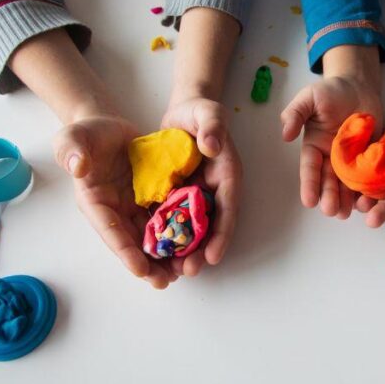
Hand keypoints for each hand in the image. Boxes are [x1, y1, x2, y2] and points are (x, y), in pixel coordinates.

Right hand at [53, 113, 178, 288]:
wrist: (105, 129)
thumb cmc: (86, 135)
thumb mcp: (73, 139)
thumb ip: (72, 151)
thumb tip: (77, 166)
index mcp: (94, 202)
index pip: (110, 230)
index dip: (125, 251)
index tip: (140, 269)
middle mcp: (114, 211)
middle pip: (131, 242)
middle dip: (148, 264)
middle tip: (164, 282)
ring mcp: (132, 207)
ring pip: (149, 236)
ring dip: (164, 255)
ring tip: (181, 272)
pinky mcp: (148, 199)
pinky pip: (163, 218)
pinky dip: (175, 232)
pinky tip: (191, 246)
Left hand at [161, 97, 242, 276]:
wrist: (183, 113)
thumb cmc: (198, 111)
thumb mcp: (207, 112)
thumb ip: (212, 126)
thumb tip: (212, 145)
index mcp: (227, 174)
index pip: (227, 208)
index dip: (221, 233)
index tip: (213, 255)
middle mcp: (216, 189)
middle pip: (212, 225)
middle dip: (202, 250)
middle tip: (189, 270)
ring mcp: (199, 194)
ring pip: (194, 228)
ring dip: (186, 250)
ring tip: (172, 271)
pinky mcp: (181, 195)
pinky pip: (177, 219)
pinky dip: (170, 235)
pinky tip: (157, 252)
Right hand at [281, 45, 382, 218]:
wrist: (359, 86)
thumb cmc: (331, 90)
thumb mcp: (309, 97)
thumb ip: (295, 113)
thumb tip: (285, 134)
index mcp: (314, 147)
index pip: (310, 168)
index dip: (309, 185)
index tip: (308, 201)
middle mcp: (332, 157)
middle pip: (329, 181)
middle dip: (329, 197)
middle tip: (331, 212)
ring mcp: (352, 159)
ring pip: (349, 184)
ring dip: (348, 199)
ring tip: (349, 213)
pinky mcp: (371, 157)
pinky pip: (371, 174)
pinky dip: (372, 187)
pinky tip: (373, 199)